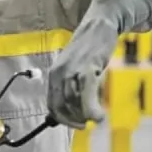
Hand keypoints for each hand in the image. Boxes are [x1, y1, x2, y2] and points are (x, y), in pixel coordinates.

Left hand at [47, 0, 151, 127]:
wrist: (99, 26)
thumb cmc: (90, 49)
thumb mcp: (77, 68)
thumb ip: (73, 85)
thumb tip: (75, 109)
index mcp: (54, 74)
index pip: (52, 104)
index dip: (62, 119)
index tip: (75, 124)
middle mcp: (58, 73)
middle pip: (61, 107)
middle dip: (73, 120)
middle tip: (85, 124)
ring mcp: (71, 71)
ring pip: (73, 103)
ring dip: (84, 116)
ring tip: (95, 118)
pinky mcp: (86, 69)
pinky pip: (85, 95)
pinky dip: (91, 109)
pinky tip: (99, 115)